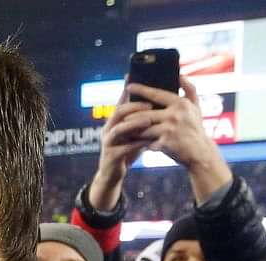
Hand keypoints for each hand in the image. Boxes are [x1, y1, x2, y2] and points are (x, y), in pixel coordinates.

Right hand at [89, 88, 154, 210]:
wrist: (113, 174)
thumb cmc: (126, 150)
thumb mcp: (133, 133)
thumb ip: (141, 119)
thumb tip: (158, 102)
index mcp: (113, 121)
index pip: (121, 102)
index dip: (128, 90)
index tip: (138, 81)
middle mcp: (108, 129)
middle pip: (118, 112)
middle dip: (134, 107)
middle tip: (151, 105)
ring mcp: (108, 143)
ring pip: (118, 129)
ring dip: (134, 124)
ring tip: (149, 121)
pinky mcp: (111, 156)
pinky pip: (124, 148)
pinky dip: (137, 144)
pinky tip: (149, 142)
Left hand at [123, 76, 232, 201]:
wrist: (200, 153)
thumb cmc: (195, 129)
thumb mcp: (196, 108)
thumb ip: (189, 90)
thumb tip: (180, 75)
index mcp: (180, 104)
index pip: (156, 94)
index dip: (141, 89)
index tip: (129, 85)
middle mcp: (175, 115)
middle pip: (144, 113)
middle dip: (130, 115)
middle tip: (120, 115)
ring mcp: (169, 130)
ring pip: (142, 128)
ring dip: (132, 130)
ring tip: (124, 129)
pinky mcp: (165, 144)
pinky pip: (146, 142)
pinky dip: (140, 142)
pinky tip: (133, 143)